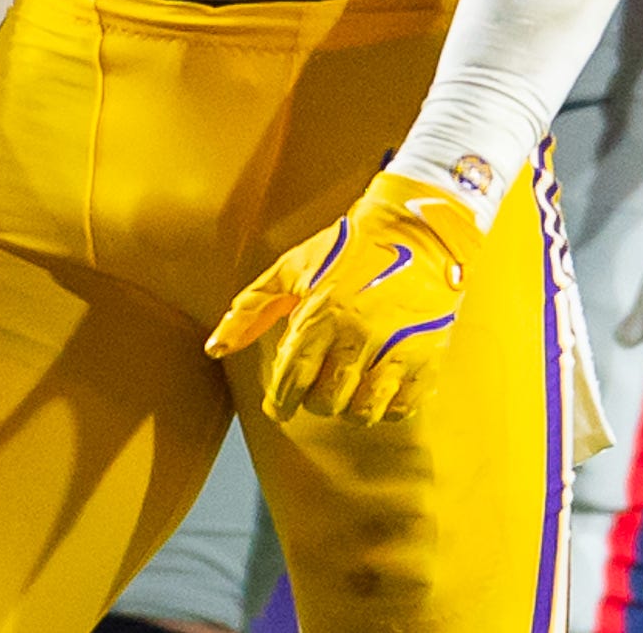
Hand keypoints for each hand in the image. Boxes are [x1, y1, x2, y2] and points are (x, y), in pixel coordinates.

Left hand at [207, 175, 483, 425]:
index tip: (279, 407)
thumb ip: (251, 309)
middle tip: (316, 385)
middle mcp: (358, 337)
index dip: (281, 402)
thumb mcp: (292, 269)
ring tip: (346, 387)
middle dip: (314, 400)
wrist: (416, 230)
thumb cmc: (346, 248)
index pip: (293, 381)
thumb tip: (215, 347)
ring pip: (362, 412)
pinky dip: (384, 407)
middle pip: (326, 402)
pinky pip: (400, 407)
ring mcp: (396, 350)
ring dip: (348, 407)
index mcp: (321, 315)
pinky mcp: (427, 359)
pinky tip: (376, 387)